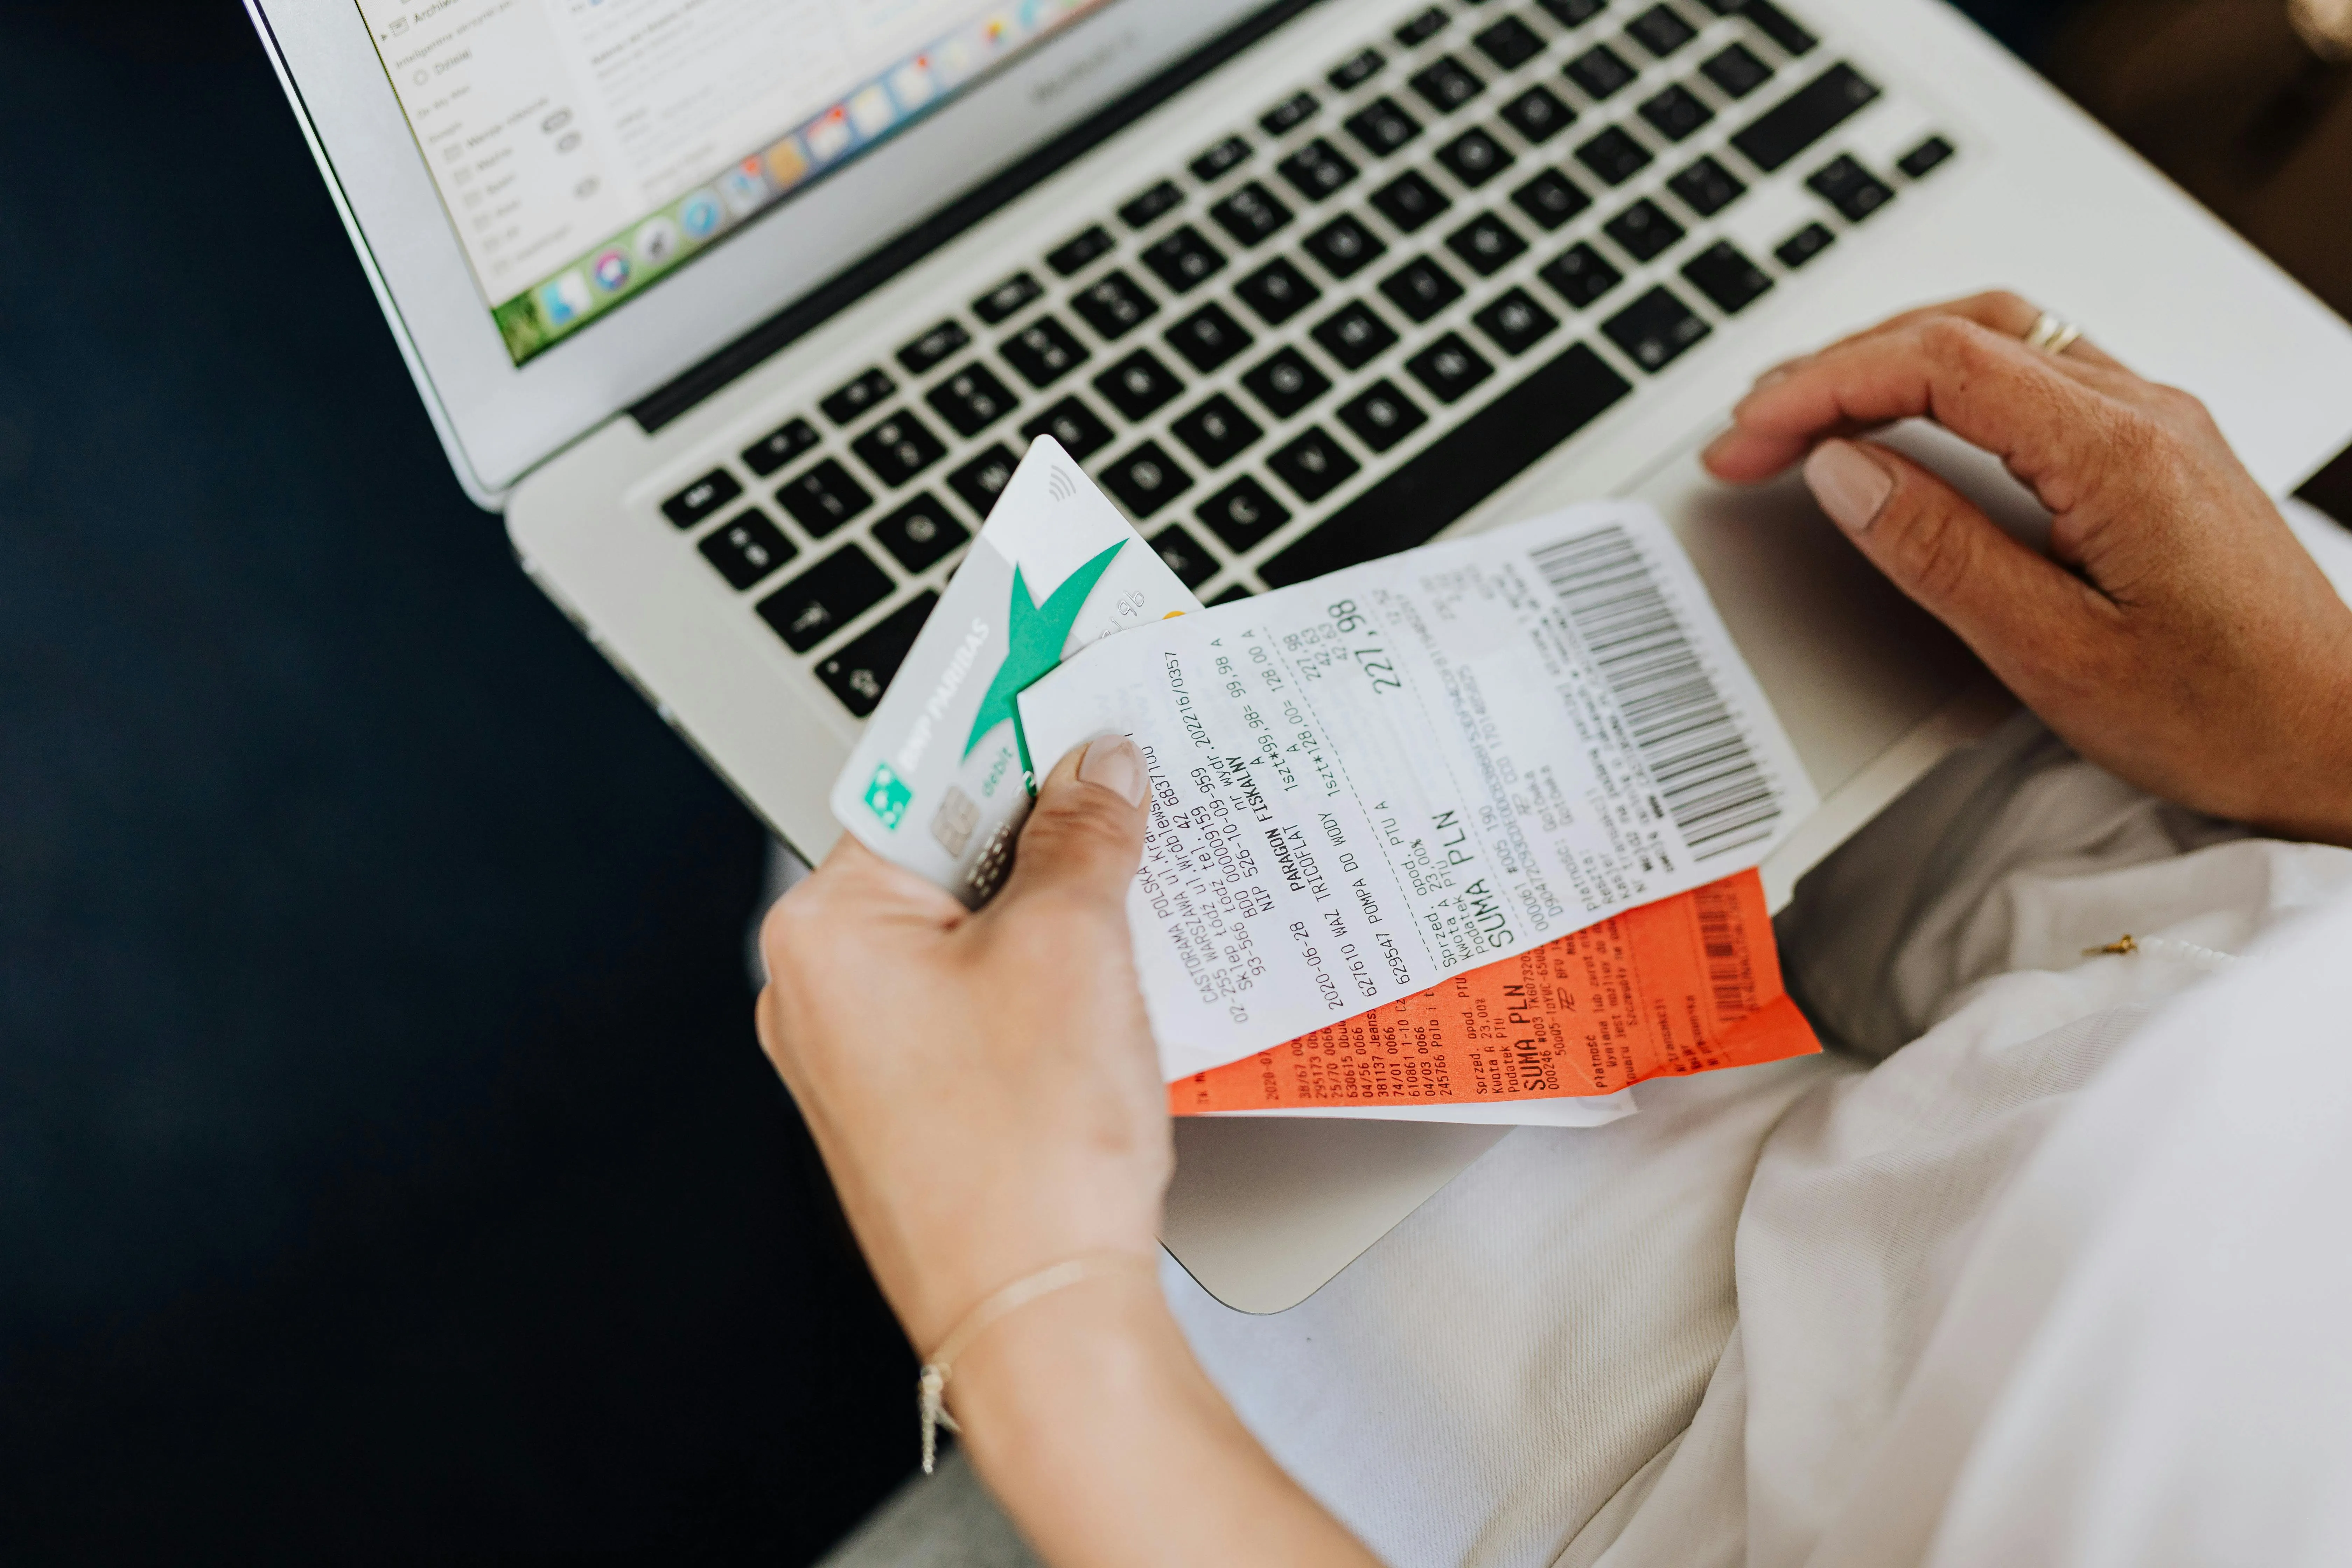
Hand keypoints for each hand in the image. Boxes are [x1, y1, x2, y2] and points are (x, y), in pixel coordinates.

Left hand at [759, 738, 1379, 1566]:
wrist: (1041, 1321)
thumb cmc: (1029, 1155)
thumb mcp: (1073, 947)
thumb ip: (1083, 834)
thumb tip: (1096, 765)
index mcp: (825, 931)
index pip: (917, 776)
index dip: (1002, 719)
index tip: (1056, 669)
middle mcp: (822, 991)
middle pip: (943, 850)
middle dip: (1043, 817)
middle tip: (1130, 776)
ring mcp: (864, 1058)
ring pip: (969, 928)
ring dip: (1055, 898)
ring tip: (1139, 874)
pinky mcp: (919, 1104)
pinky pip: (981, 998)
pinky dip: (1047, 970)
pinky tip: (1117, 970)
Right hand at [1703, 291, 2351, 846]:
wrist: (2342, 740)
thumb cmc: (2227, 715)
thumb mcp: (2057, 656)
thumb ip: (1942, 554)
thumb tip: (1845, 473)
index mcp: (2118, 453)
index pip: (1938, 365)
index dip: (1823, 388)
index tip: (1749, 437)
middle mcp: (2144, 413)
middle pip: (1961, 330)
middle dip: (1836, 367)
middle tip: (1751, 430)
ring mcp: (2156, 423)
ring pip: (1999, 335)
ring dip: (1889, 358)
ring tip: (1807, 412)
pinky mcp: (2156, 450)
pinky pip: (2035, 372)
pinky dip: (1945, 379)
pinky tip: (1906, 420)